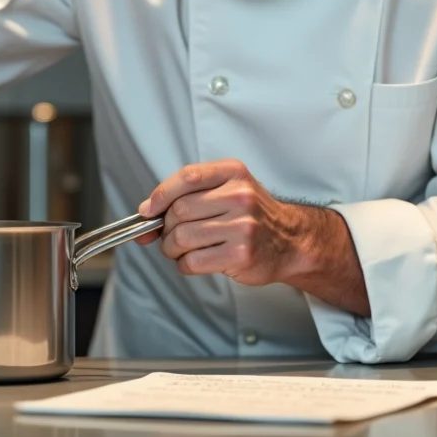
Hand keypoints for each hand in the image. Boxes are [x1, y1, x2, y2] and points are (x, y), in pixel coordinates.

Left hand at [135, 160, 315, 285]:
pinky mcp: (240, 255)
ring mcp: (242, 226)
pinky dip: (184, 264)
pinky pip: (193, 261)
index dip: (160, 195)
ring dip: (172, 248)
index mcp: (233, 173)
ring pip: (182, 238)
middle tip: (171, 234)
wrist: (291, 241)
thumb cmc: (252, 215)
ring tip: (181, 249)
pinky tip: (195, 260)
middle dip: (166, 227)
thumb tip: (145, 214)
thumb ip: (186, 196)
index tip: (149, 210)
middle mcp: (240, 196)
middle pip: (179, 211)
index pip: (187, 177)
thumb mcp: (226, 190)